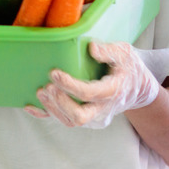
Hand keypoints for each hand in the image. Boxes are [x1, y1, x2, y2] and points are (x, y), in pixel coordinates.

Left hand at [25, 41, 159, 128]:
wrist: (137, 88)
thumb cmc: (128, 67)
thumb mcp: (125, 53)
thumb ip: (109, 51)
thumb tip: (91, 48)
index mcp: (112, 91)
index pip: (89, 93)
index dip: (70, 86)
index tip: (54, 73)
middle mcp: (102, 108)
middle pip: (79, 116)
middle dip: (60, 103)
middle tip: (46, 87)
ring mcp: (93, 115)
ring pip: (71, 121)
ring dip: (52, 109)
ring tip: (40, 91)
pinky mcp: (85, 116)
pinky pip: (64, 120)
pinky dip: (46, 115)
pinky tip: (30, 106)